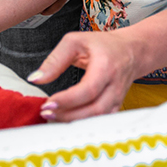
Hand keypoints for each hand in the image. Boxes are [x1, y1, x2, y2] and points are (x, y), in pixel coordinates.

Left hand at [26, 31, 141, 122]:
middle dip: (68, 115)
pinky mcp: (116, 107)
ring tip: (53, 117)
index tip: (48, 103)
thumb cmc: (103, 45)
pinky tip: (67, 120)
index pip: (88, 90)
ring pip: (98, 119)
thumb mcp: (75, 42)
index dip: (68, 100)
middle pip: (94, 109)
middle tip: (46, 113)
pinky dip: (83, 124)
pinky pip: (100, 121)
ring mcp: (118, 99)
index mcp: (106, 66)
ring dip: (74, 122)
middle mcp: (115, 86)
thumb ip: (55, 60)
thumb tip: (35, 78)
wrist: (131, 51)